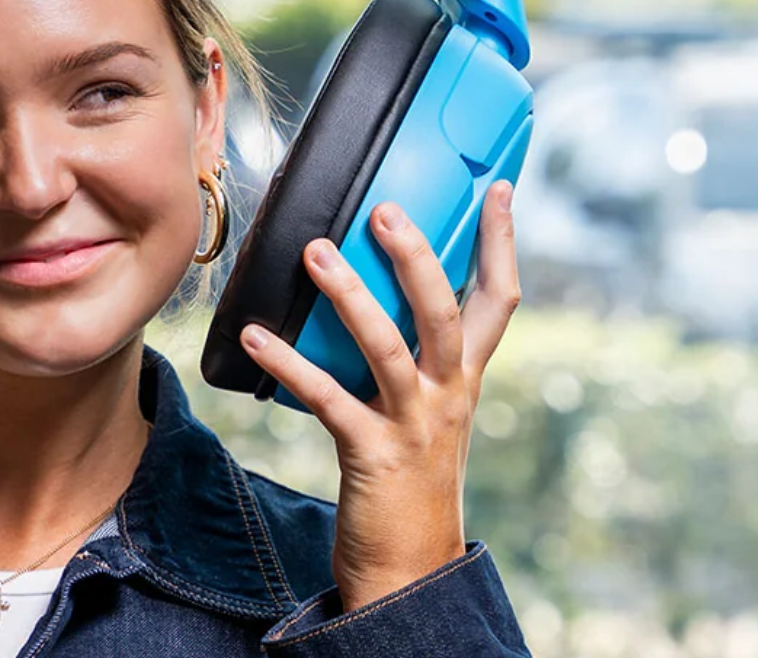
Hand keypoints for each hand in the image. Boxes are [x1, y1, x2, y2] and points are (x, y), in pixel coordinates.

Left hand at [239, 180, 521, 612]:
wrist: (410, 570)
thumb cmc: (410, 479)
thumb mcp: (429, 411)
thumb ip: (415, 356)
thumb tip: (373, 289)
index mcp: (466, 377)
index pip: (499, 299)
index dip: (502, 241)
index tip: (498, 186)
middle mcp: (449, 394)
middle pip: (444, 311)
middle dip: (417, 255)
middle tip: (383, 207)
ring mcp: (414, 424)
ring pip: (389, 347)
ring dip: (351, 295)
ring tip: (315, 252)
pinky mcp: (372, 453)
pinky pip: (327, 398)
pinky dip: (288, 363)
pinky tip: (255, 337)